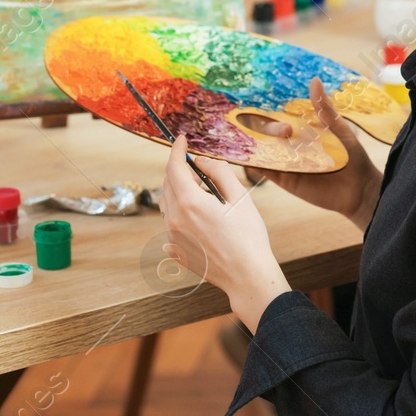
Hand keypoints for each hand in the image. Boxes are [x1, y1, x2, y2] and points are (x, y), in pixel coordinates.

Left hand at [159, 135, 290, 331]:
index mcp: (189, 203)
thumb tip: (201, 161)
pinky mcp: (176, 251)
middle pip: (168, 184)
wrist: (247, 275)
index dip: (177, 150)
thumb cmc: (248, 236)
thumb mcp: (239, 197)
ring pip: (168, 204)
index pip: (174, 167)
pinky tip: (201, 220)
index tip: (181, 139)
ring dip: (179, 192)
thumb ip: (218, 172)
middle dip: (179, 170)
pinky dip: (181, 215)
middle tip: (198, 167)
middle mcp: (174, 219)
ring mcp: (172, 237)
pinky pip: (172, 225)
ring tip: (203, 195)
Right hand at [243, 77, 382, 230]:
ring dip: (251, 143)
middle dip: (262, 126)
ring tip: (233, 134)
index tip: (255, 100)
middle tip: (276, 128)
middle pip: (269, 133)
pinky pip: (266, 171)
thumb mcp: (339, 129)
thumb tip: (314, 80)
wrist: (360, 191)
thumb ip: (324, 109)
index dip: (268, 110)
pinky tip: (243, 157)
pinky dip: (254, 164)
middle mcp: (292, 146)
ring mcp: (287, 163)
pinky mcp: (286, 180)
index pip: (282, 117)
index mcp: (304, 131)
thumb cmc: (354, 157)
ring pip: (264, 150)